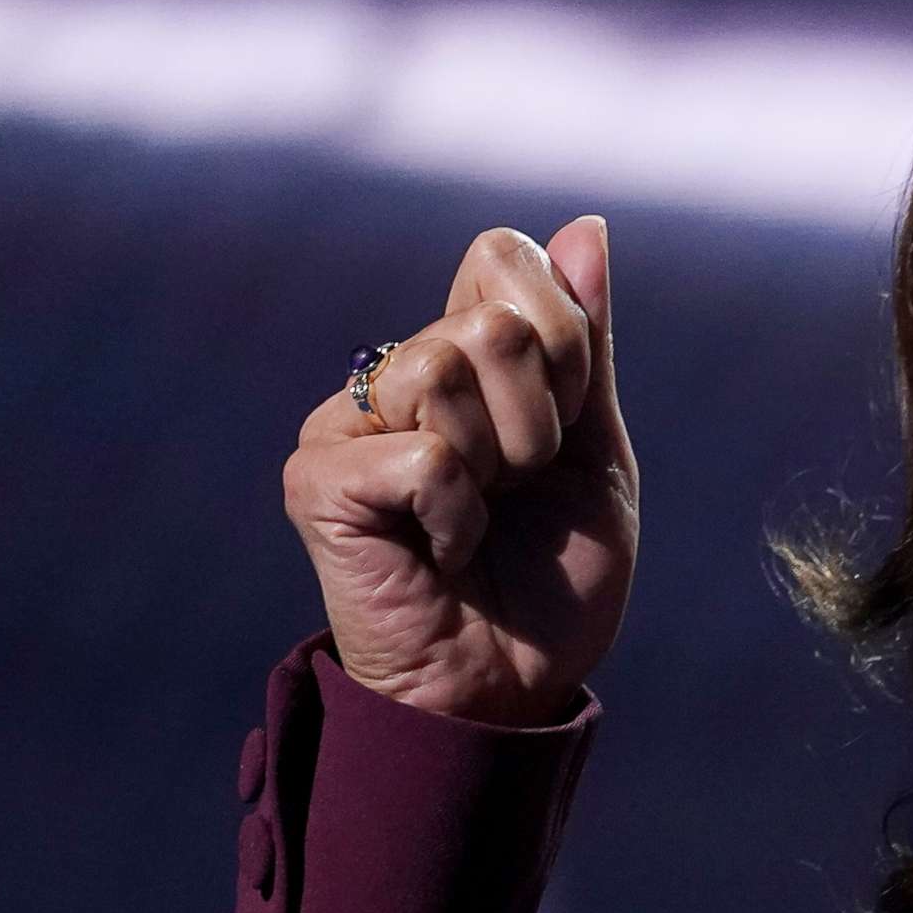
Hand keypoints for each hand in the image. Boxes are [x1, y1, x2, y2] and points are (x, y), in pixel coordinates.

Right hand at [283, 216, 639, 724]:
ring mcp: (346, 423)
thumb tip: (587, 225)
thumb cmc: (552, 580)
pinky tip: (439, 552)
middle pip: (491, 318)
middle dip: (543, 419)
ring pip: (445, 369)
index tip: (563, 431)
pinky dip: (458, 515)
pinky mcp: (317, 480)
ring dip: (501, 465)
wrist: (511, 687)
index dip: (566, 347)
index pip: (508, 259)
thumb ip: (585, 343)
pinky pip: (423, 455)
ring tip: (479, 519)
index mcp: (461, 352)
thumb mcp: (596, 452)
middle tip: (520, 489)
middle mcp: (394, 374)